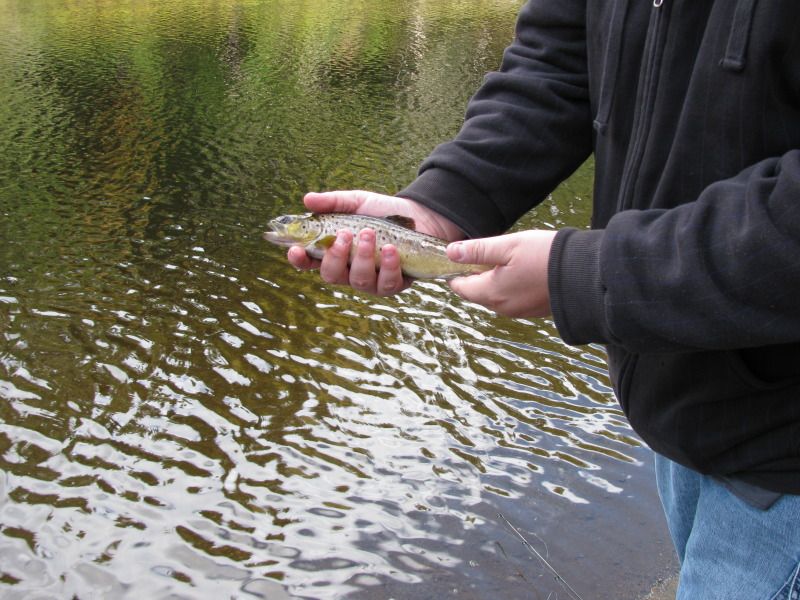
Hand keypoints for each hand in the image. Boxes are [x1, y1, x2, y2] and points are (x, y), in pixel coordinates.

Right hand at [287, 190, 462, 295]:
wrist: (419, 216)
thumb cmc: (381, 212)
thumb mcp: (355, 202)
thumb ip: (332, 202)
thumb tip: (307, 199)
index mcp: (334, 252)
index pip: (309, 261)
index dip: (299, 259)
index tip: (295, 250)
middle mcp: (349, 270)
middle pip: (331, 275)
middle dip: (335, 256)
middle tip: (345, 234)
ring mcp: (371, 280)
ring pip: (359, 281)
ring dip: (363, 258)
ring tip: (370, 235)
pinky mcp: (393, 285)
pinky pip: (386, 283)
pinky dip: (388, 266)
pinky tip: (390, 250)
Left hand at [446, 230, 557, 317]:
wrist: (583, 272)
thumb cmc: (545, 256)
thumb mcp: (508, 246)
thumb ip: (477, 250)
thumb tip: (450, 253)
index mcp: (492, 293)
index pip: (461, 288)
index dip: (455, 273)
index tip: (458, 259)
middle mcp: (503, 308)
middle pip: (477, 294)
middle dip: (474, 277)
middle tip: (481, 255)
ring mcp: (519, 312)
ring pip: (495, 298)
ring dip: (493, 282)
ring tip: (502, 261)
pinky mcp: (534, 311)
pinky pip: (512, 301)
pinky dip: (509, 288)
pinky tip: (520, 272)